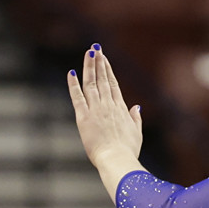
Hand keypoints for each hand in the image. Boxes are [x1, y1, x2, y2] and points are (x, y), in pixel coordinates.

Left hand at [67, 46, 142, 173]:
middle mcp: (108, 105)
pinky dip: (73, 85)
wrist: (117, 159)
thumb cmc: (127, 150)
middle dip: (99, 62)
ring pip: (91, 83)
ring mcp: (96, 110)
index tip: (104, 58)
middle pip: (102, 79)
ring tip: (88, 53)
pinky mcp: (84, 117)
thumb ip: (135, 118)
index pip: (113, 84)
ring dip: (89, 67)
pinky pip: (77, 97)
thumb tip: (136, 107)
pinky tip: (71, 73)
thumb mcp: (136, 133)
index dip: (107, 70)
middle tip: (95, 48)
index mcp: (120, 108)